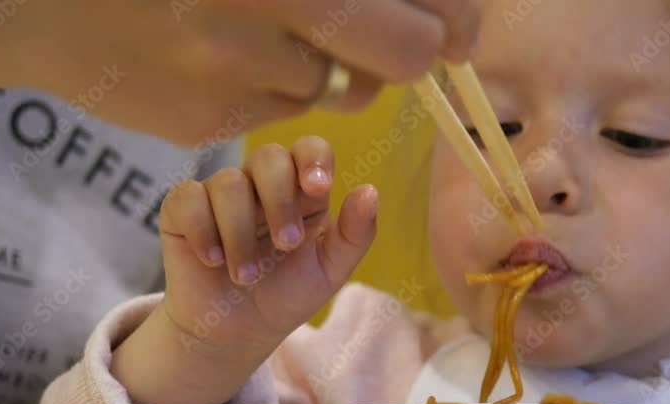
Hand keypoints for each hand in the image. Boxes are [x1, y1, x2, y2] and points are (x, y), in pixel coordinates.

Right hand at [0, 0, 480, 144]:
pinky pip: (280, 111)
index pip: (417, 17)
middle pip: (399, 58)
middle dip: (410, 50)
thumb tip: (433, 14)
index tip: (461, 29)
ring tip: (264, 27)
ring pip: (335, 88)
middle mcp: (264, 18)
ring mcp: (234, 77)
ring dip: (324, 63)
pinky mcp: (208, 122)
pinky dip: (271, 86)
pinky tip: (223, 54)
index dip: (456, 20)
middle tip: (405, 38)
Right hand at [160, 137, 376, 347]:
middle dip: (280, 201)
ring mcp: (220, 194)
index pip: (310, 149)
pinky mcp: (183, 210)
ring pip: (229, 183)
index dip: (313, 160)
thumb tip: (370, 191)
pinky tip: (213, 259)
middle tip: (287, 245)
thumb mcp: (330, 271)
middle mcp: (261, 184)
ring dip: (241, 234)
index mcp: (302, 191)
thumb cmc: (286, 295)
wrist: (238, 332)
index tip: (318, 189)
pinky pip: (187, 197)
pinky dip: (203, 231)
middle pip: (269, 156)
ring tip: (246, 276)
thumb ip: (355, 234)